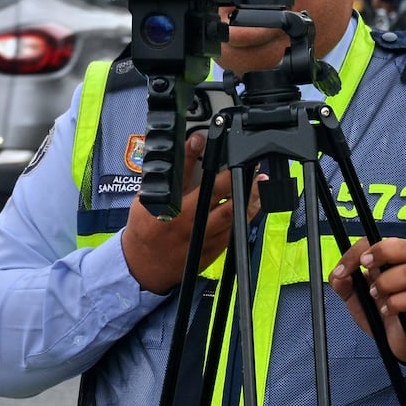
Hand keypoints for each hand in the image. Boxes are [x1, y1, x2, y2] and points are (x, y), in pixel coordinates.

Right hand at [121, 132, 263, 293]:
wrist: (145, 265)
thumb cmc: (145, 230)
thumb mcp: (145, 201)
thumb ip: (164, 182)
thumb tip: (180, 158)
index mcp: (167, 206)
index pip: (180, 174)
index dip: (190, 154)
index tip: (199, 140)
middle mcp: (187, 220)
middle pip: (216, 193)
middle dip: (234, 176)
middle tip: (248, 164)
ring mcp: (202, 236)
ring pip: (232, 213)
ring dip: (249, 196)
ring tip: (260, 182)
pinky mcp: (212, 249)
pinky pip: (235, 230)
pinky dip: (247, 215)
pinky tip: (255, 203)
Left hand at [329, 237, 405, 364]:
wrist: (399, 343)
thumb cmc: (381, 317)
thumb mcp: (356, 301)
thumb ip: (344, 287)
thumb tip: (337, 276)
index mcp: (388, 265)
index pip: (377, 243)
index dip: (358, 251)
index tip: (342, 270)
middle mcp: (404, 272)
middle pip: (404, 247)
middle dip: (381, 252)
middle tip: (364, 265)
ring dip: (386, 283)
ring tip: (374, 295)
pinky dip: (396, 303)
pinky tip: (386, 311)